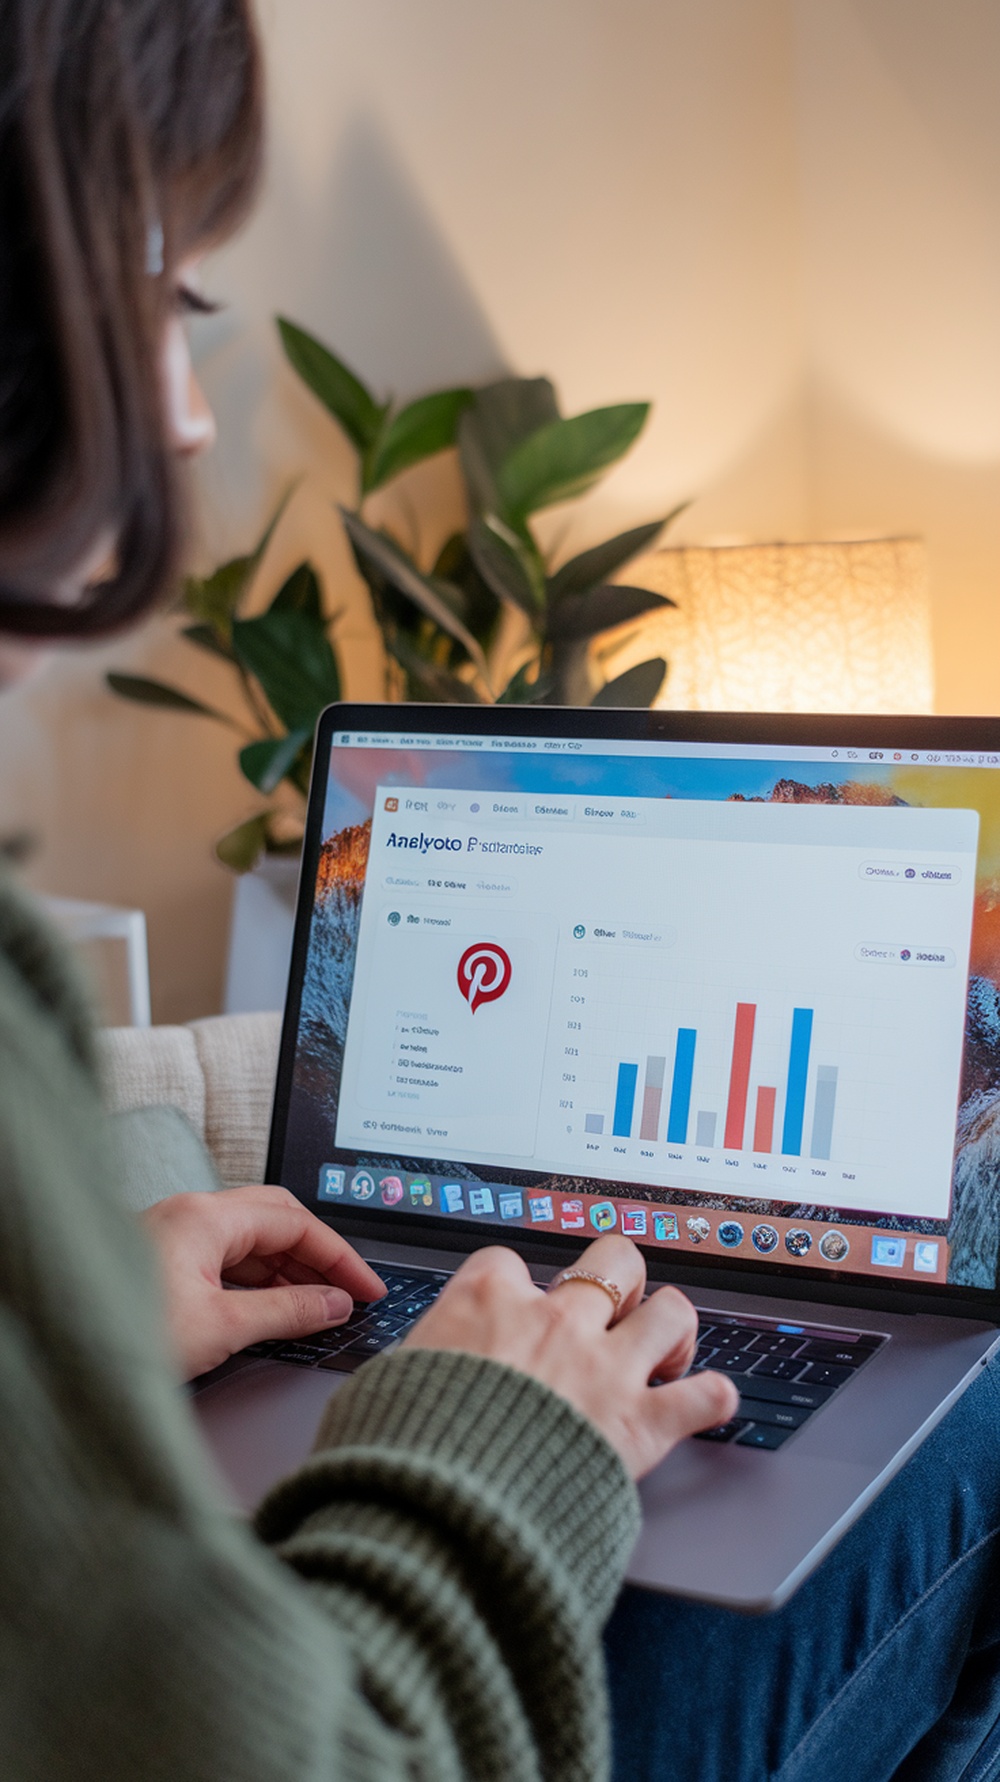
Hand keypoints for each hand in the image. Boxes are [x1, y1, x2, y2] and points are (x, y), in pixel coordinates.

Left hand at [142, 1185, 385, 1379]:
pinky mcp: (162, 1260)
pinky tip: (274, 1307)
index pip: (296, 1224)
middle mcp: (190, 1215)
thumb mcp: (221, 1327)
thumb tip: (332, 1305)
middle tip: (348, 1292)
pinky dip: (258, 1280)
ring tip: (319, 1306)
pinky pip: (226, 1259)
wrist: (58, 1353)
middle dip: (318, 1255)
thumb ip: (287, 1311)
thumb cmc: (125, 1335)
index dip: (340, 1258)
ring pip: (250, 1240)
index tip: (367, 1289)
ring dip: (288, 1270)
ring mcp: (174, 1235)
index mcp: (206, 1217)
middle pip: (276, 1220)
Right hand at [404, 1235, 737, 1479]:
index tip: (516, 1307)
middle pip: (613, 1259)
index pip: (510, 1262)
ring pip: (671, 1311)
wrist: (442, 1513)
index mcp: (486, 1303)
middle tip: (610, 1309)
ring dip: (673, 1330)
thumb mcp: (382, 1390)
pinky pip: (705, 1396)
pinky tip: (706, 1402)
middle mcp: (555, 1322)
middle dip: (618, 1279)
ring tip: (663, 1351)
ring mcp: (605, 1368)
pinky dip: (712, 1398)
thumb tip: (396, 1380)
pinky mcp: (640, 1424)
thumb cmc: (405, 1454)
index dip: (516, 1285)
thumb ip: (410, 1368)